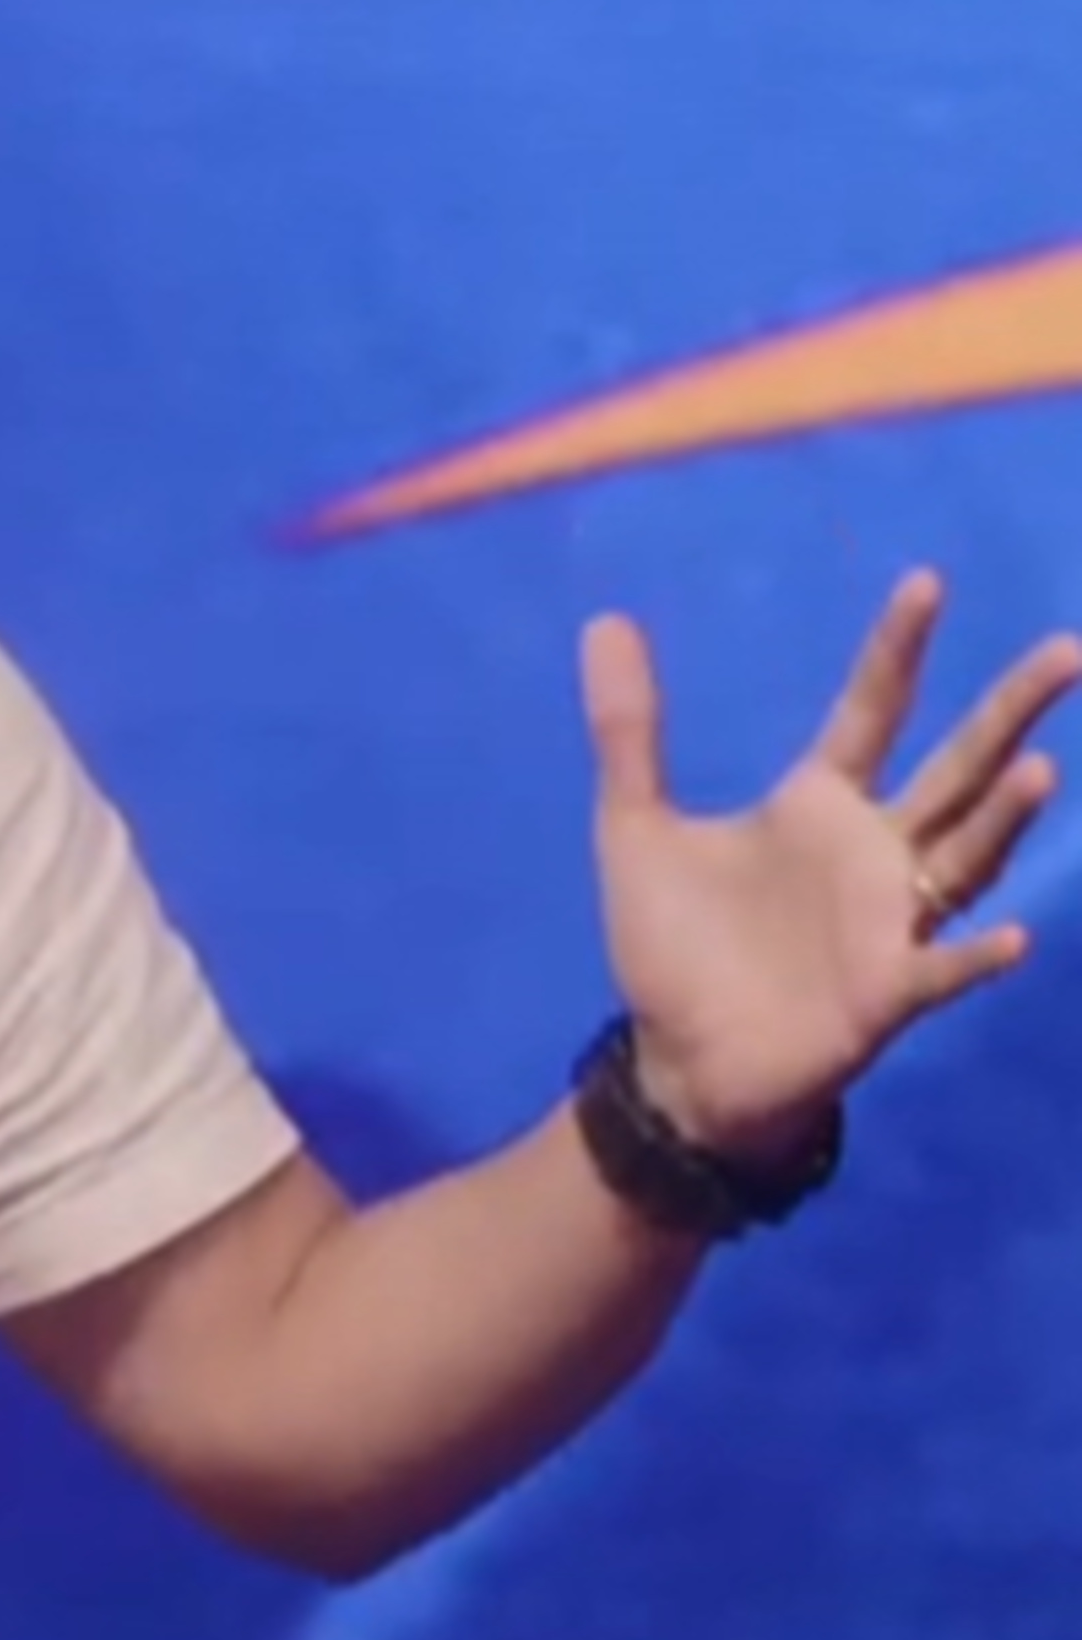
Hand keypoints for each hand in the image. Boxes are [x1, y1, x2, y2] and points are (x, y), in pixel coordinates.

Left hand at [582, 571, 1081, 1160]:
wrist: (680, 1059)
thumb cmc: (675, 944)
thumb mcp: (635, 827)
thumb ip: (628, 732)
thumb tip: (603, 621)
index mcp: (818, 805)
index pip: (871, 710)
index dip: (897, 650)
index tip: (926, 580)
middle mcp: (873, 852)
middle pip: (957, 768)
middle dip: (1009, 712)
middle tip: (1068, 649)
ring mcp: (889, 922)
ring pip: (965, 857)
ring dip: (1003, 818)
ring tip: (1038, 768)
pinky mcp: (884, 994)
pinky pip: (940, 970)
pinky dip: (972, 954)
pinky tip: (1008, 936)